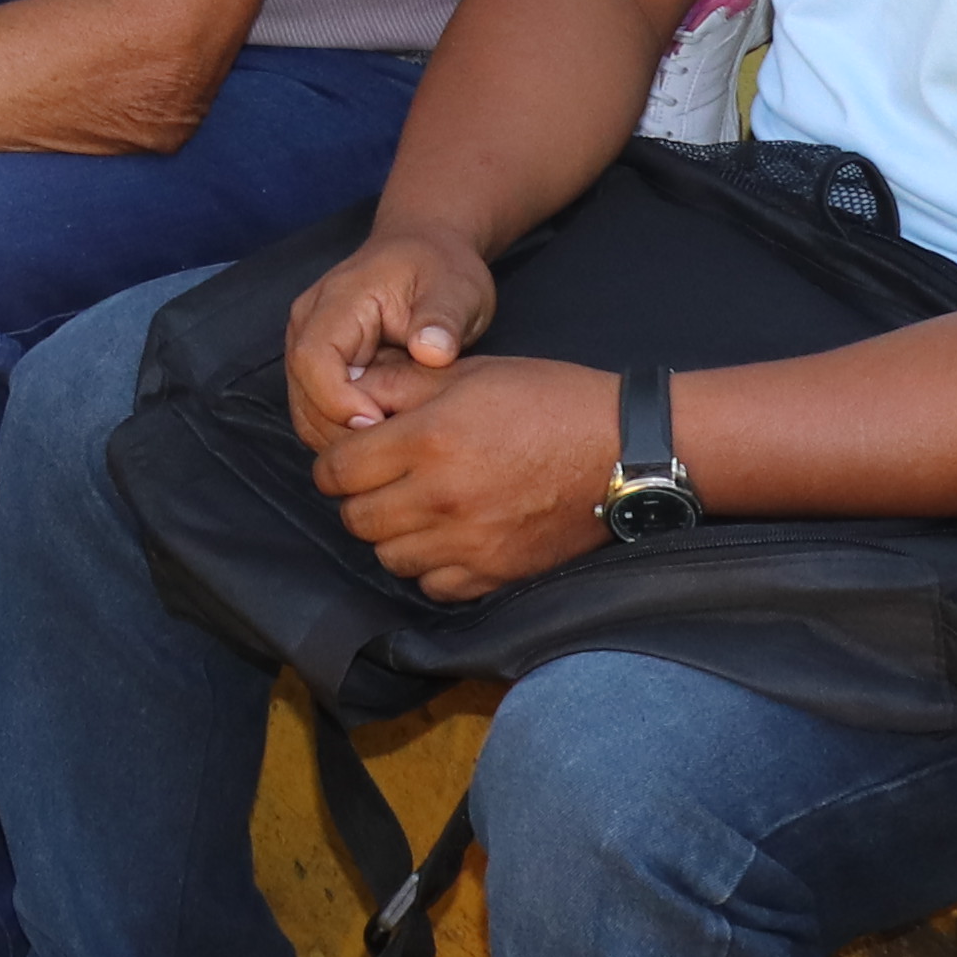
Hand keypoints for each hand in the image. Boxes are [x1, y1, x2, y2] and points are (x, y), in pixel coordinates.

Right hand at [282, 224, 501, 449]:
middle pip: (303, 394)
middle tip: (394, 446)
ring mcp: (310, 346)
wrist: (426, 250)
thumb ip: (442, 319)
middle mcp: (309, 323)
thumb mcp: (456, 288)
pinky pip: (319, 413)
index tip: (381, 423)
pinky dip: (346, 433)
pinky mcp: (320, 367)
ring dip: (343, 437)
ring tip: (393, 442)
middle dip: (342, 430)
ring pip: (306, 411)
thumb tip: (432, 352)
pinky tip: (386, 435)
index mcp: (337, 300)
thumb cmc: (441, 267)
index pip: (312, 359)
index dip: (338, 401)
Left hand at [306, 352, 618, 605]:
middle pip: (357, 519)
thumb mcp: (470, 372)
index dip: (332, 463)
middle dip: (357, 498)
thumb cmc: (549, 399)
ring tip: (412, 508)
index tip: (346, 457)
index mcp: (428, 439)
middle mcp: (440, 496)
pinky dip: (430, 565)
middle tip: (377, 481)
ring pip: (389, 557)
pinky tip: (445, 538)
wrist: (623, 449)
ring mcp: (468, 542)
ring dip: (391, 535)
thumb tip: (350, 395)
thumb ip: (401, 385)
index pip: (339, 470)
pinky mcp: (495, 574)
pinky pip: (433, 585)